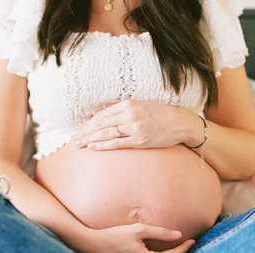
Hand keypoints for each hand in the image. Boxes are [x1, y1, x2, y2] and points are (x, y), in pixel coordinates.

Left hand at [72, 99, 203, 150]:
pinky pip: (117, 143)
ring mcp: (134, 128)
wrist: (181, 123)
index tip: (80, 130)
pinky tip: (93, 147)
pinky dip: (103, 145)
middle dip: (85, 132)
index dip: (88, 123)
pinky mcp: (139, 140)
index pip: (102, 114)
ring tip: (78, 145)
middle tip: (73, 140)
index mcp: (129, 104)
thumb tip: (107, 119)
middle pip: (101, 124)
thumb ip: (125, 111)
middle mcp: (130, 114)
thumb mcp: (142, 106)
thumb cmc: (161, 115)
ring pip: (106, 133)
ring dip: (90, 139)